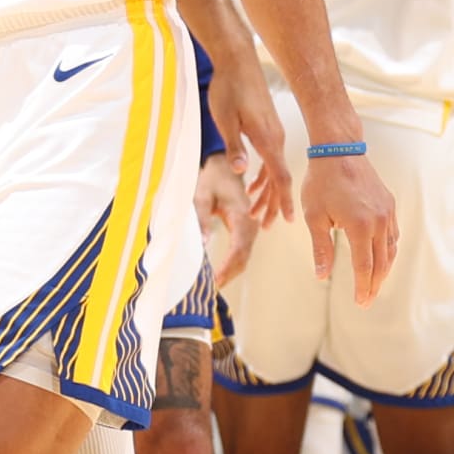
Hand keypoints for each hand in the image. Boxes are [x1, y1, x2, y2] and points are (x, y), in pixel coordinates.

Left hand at [194, 150, 256, 283]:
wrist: (223, 163)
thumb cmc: (211, 177)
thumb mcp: (201, 195)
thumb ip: (201, 218)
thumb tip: (202, 244)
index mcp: (243, 215)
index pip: (239, 249)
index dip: (227, 268)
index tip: (214, 281)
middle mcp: (252, 223)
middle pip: (244, 257)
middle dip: (228, 274)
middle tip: (210, 290)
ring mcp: (251, 227)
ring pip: (244, 256)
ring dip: (230, 272)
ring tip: (212, 286)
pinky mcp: (246, 228)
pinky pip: (241, 250)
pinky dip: (231, 263)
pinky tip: (219, 273)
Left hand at [206, 51, 290, 228]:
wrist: (237, 62)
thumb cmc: (228, 89)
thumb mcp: (225, 119)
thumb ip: (234, 145)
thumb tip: (241, 171)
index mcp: (267, 139)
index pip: (280, 177)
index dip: (283, 199)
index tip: (288, 219)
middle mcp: (274, 139)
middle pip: (278, 179)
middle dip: (272, 203)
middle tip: (265, 226)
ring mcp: (272, 134)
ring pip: (274, 170)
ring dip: (266, 192)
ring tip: (257, 213)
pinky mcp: (266, 128)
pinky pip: (269, 159)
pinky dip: (263, 176)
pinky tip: (252, 185)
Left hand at [301, 152, 397, 305]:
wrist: (338, 151)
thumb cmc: (320, 183)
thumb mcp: (314, 217)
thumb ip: (321, 248)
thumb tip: (321, 275)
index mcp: (359, 226)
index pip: (365, 267)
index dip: (363, 287)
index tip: (360, 302)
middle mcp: (379, 221)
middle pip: (381, 262)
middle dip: (374, 284)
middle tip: (367, 300)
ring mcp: (386, 212)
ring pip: (390, 249)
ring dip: (383, 269)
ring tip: (373, 284)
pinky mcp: (388, 205)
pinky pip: (392, 234)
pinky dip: (387, 250)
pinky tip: (379, 258)